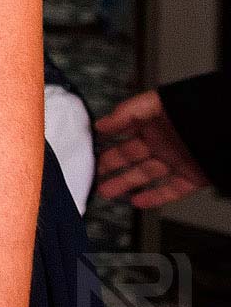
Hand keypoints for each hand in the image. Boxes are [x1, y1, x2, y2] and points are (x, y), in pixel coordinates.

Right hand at [94, 89, 209, 207]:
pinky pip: (170, 191)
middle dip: (110, 167)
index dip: (106, 143)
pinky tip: (137, 201)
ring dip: (124, 184)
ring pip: (145, 175)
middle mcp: (161, 143)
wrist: (225, 127)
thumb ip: (126, 113)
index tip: (89, 150)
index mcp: (151, 124)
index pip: (123, 135)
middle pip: (130, 157)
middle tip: (92, 174)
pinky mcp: (191, 177)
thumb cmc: (192, 110)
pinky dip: (153, 198)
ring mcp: (176, 161)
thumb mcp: (152, 104)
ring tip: (105, 191)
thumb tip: (101, 124)